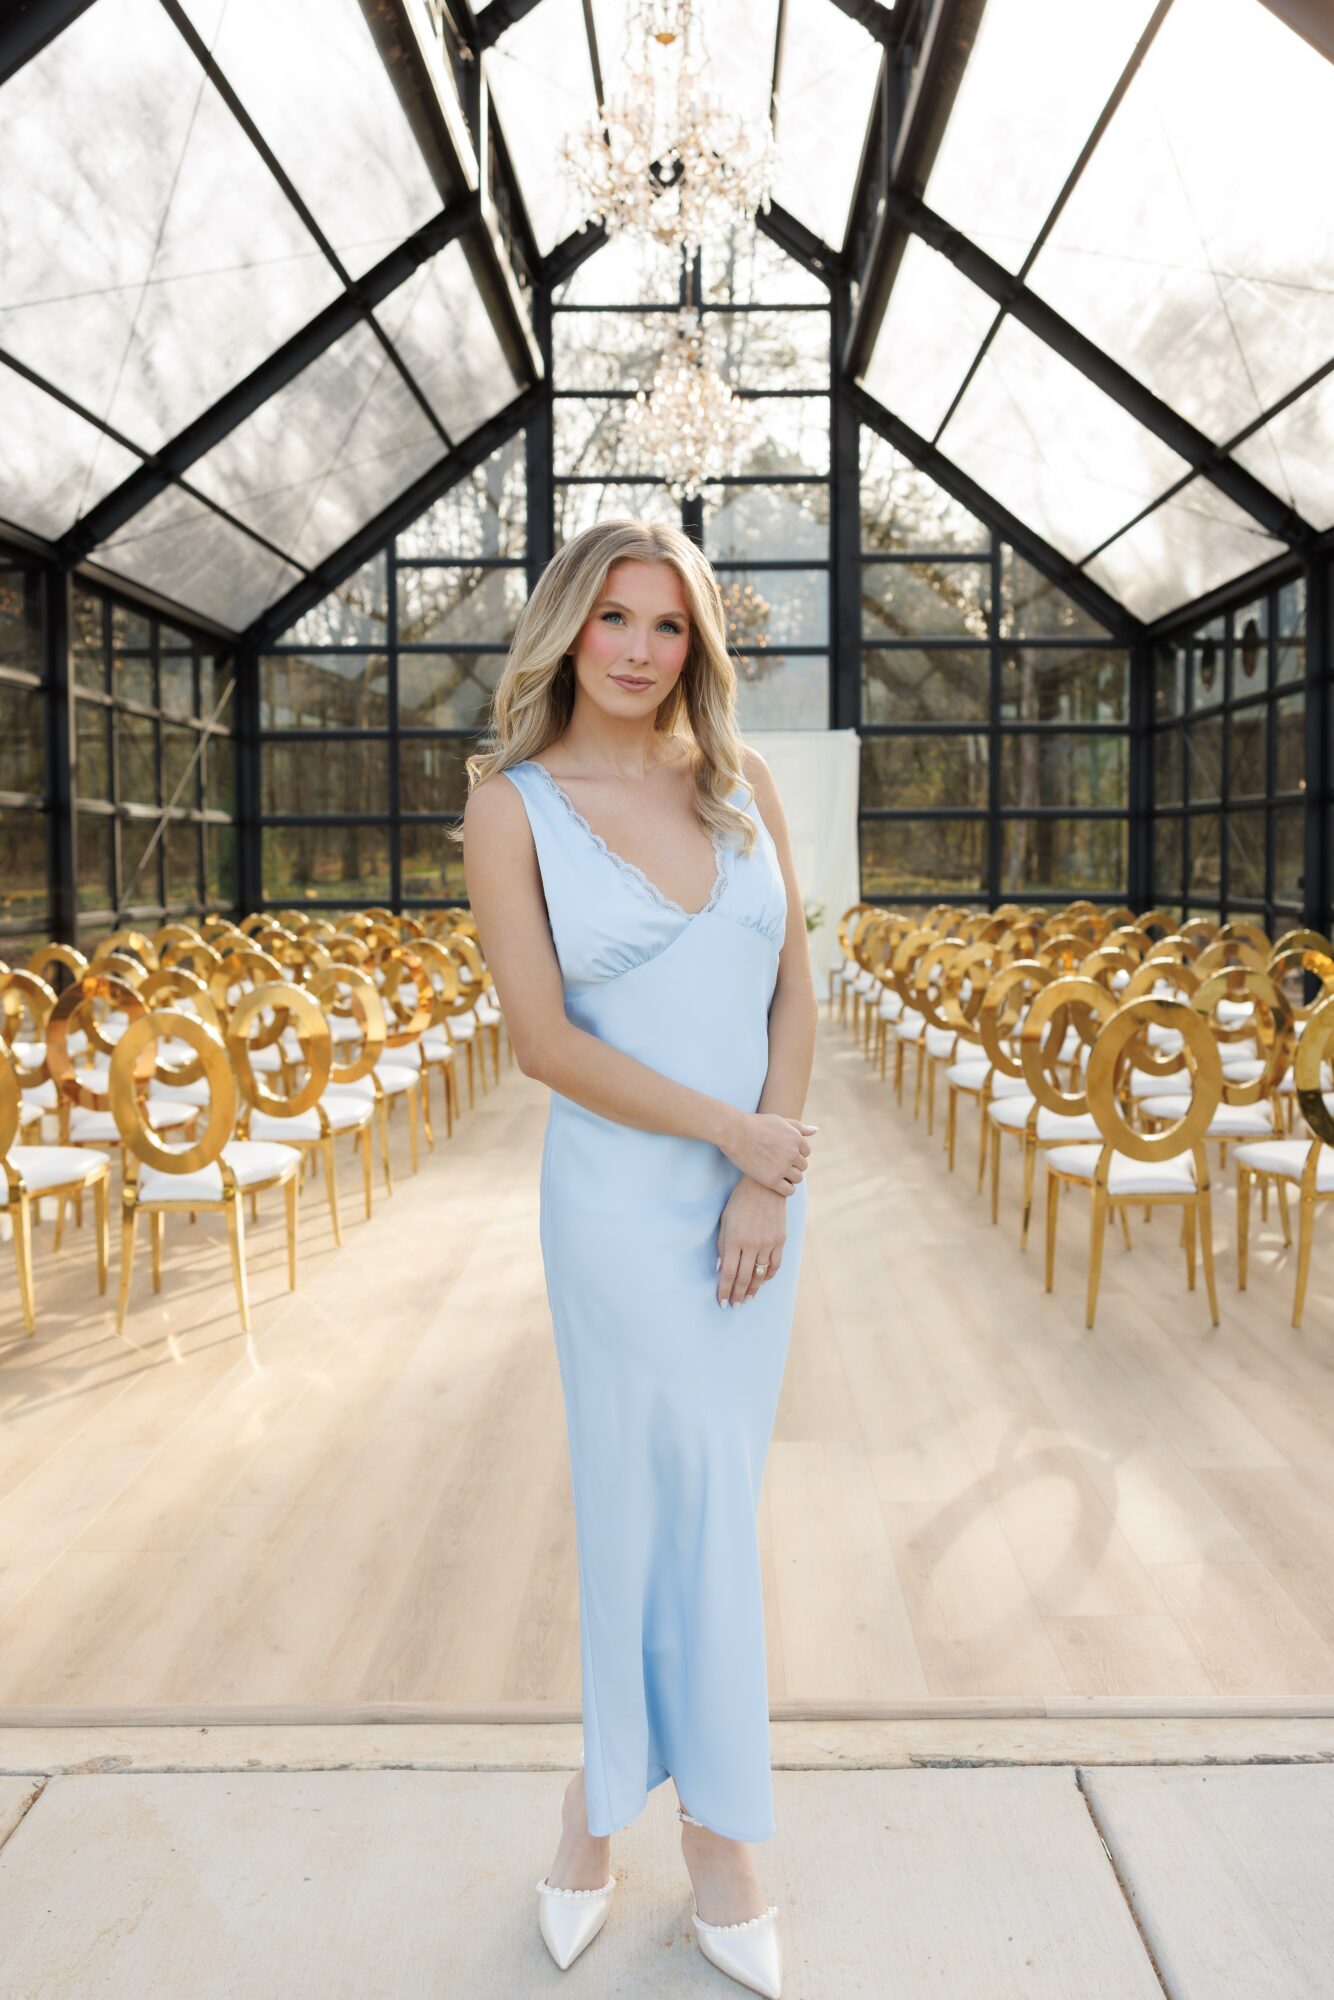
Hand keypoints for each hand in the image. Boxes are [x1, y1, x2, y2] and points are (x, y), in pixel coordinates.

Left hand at [715, 1177, 787, 1306]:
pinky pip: (775, 1265)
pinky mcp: (780, 1241)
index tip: (722, 1302)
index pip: (729, 1273)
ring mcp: (768, 1243)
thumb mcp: (725, 1221)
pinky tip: (762, 1282)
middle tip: (734, 1307)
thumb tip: (721, 1270)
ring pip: (760, 1275)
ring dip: (753, 1290)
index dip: (724, 1290)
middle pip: (744, 1278)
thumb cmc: (739, 1202)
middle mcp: (752, 1244)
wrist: (765, 1186)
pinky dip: (768, 1277)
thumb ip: (722, 1246)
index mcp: (735, 1239)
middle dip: (738, 1295)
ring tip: (747, 1299)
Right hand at [719, 1110, 816, 1195]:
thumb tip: (816, 1131)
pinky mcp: (772, 1180)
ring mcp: (783, 1167)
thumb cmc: (755, 1124)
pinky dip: (785, 1189)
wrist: (735, 1133)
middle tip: (778, 1165)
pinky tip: (775, 1184)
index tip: (783, 1154)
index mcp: (796, 1139)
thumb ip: (799, 1127)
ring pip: (797, 1179)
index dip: (795, 1154)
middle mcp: (793, 1153)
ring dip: (790, 1178)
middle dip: (793, 1166)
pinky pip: (789, 1190)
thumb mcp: (780, 1121)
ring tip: (776, 1174)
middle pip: (802, 1166)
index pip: (805, 1152)